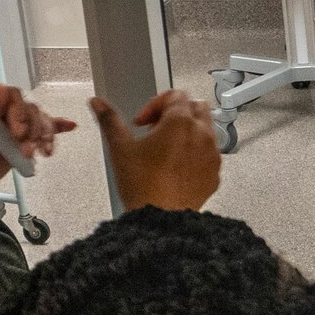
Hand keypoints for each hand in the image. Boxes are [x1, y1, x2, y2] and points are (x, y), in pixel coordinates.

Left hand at [0, 84, 76, 198]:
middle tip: (26, 146)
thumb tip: (0, 89)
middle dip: (32, 128)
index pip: (10, 96)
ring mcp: (8, 128)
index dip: (19, 112)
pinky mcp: (16, 144)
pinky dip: (54, 128)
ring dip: (43, 135)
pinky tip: (68, 126)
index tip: (18, 131)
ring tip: (40, 151)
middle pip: (27, 109)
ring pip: (36, 122)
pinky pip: (38, 133)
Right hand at [90, 90, 221, 212]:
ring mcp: (212, 154)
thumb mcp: (120, 147)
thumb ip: (109, 120)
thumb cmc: (143, 186)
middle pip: (196, 106)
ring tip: (165, 148)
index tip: (143, 121)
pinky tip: (176, 166)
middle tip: (156, 129)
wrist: (160, 219)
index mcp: (181, 122)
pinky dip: (196, 153)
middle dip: (176, 112)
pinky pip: (210, 153)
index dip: (154, 104)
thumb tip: (99, 104)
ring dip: (188, 131)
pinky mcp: (215, 172)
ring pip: (206, 129)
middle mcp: (202, 134)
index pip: (175, 95)